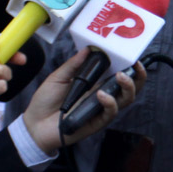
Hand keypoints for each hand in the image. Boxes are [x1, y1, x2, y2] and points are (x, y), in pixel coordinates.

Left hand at [22, 47, 143, 152]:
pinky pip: (110, 113)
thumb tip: (88, 48)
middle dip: (138, 77)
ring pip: (125, 100)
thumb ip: (74, 64)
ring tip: (121, 77)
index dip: (130, 66)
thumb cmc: (46, 101)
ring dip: (127, 87)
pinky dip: (109, 103)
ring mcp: (100, 110)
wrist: (34, 123)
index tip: (134, 55)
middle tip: (136, 66)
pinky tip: (101, 95)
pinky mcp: (96, 122)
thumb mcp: (58, 77)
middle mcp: (102, 96)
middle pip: (129, 88)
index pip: (119, 74)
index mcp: (96, 84)